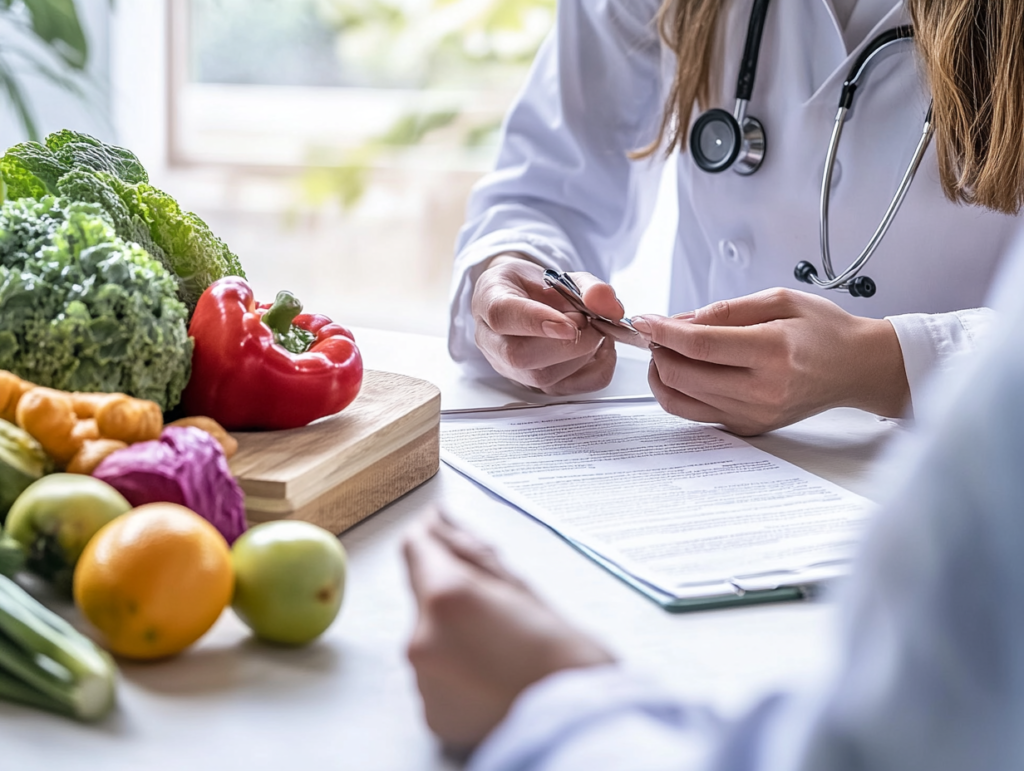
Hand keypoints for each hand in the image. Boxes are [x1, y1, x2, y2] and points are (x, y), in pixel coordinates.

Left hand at [403, 508, 614, 751]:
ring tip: (507, 651)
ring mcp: (423, 681)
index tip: (442, 529)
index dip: (432, 536)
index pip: (417, 548)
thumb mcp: (526, 590)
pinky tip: (496, 677)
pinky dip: (459, 671)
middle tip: (503, 608)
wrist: (581, 732)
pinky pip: (436, 676)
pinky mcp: (431, 714)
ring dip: (457, 634)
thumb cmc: (569, 662)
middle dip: (453, 592)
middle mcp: (423, 639)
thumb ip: (474, 556)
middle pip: (424, 595)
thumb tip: (442, 527)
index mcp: (448, 597)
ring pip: (430, 637)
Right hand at [471, 254, 626, 393]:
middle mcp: (493, 340)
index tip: (569, 325)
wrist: (526, 303)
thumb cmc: (533, 288)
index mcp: (490, 299)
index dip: (536, 321)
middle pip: (519, 355)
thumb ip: (586, 286)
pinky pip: (568, 390)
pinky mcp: (535, 386)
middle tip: (588, 322)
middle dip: (567, 343)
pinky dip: (596, 371)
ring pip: (543, 377)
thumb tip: (609, 306)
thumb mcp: (558, 273)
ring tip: (591, 330)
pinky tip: (600, 349)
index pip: (502, 315)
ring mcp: (511, 368)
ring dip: (582, 354)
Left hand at [631, 288, 908, 435]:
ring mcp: (754, 414)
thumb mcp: (779, 300)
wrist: (856, 368)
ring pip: (681, 399)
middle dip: (658, 351)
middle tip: (657, 332)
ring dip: (662, 372)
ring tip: (668, 351)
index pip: (701, 345)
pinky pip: (695, 414)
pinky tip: (684, 371)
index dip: (663, 332)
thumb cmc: (823, 331)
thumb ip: (725, 311)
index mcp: (773, 351)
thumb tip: (679, 321)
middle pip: (683, 375)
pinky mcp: (748, 428)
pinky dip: (679, 391)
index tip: (644, 320)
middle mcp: (763, 390)